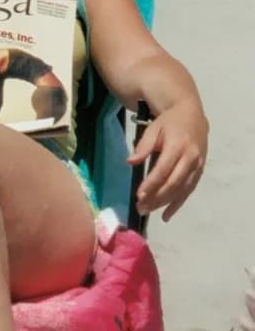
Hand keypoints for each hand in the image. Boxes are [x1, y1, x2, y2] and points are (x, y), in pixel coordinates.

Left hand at [128, 102, 207, 221]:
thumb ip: (143, 146)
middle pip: (173, 183)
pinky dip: (178, 204)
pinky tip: (166, 214)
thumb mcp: (153, 129)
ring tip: (148, 211)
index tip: (139, 195)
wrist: (192, 115)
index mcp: (177, 146)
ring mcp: (197, 166)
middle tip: (141, 208)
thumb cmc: (169, 122)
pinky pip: (189, 190)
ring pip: (182, 189)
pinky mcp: (200, 171)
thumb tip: (130, 162)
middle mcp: (190, 158)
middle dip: (157, 197)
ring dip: (165, 203)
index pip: (163, 169)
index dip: (151, 184)